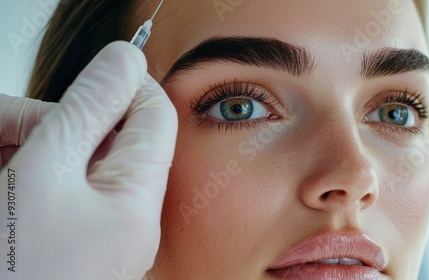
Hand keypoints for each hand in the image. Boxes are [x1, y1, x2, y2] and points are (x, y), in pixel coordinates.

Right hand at [0, 41, 177, 279]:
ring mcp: (102, 233)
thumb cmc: (15, 265)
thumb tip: (127, 59)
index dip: (126, 85)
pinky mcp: (76, 243)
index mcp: (139, 201)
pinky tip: (4, 176)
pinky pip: (61, 193)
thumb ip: (90, 109)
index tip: (90, 73)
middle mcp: (130, 219)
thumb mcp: (46, 171)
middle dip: (56, 122)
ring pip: (78, 166)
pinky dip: (29, 176)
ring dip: (33, 147)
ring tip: (0, 157)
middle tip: (8, 124)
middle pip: (109, 141)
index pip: (155, 118)